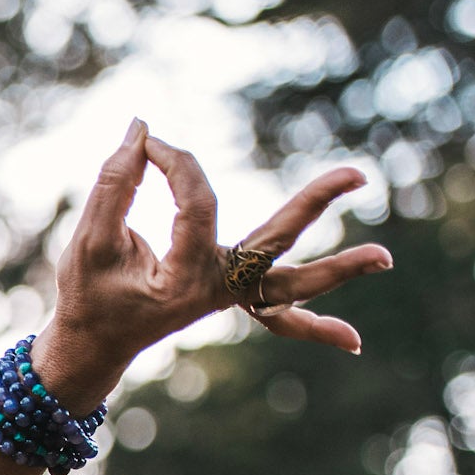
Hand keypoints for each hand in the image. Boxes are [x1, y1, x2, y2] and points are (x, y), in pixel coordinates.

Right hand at [30, 117, 393, 414]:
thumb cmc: (88, 295)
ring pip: (289, 288)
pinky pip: (278, 314)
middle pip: (273, 248)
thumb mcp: (90, 241)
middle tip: (359, 175)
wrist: (93, 345)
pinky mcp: (232, 297)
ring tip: (386, 259)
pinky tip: (354, 344)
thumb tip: (142, 130)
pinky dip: (311, 325)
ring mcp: (228, 297)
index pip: (196, 203)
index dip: (172, 163)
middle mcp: (215, 291)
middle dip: (314, 206)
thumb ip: (114, 184)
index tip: (147, 143)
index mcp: (184, 280)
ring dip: (337, 273)